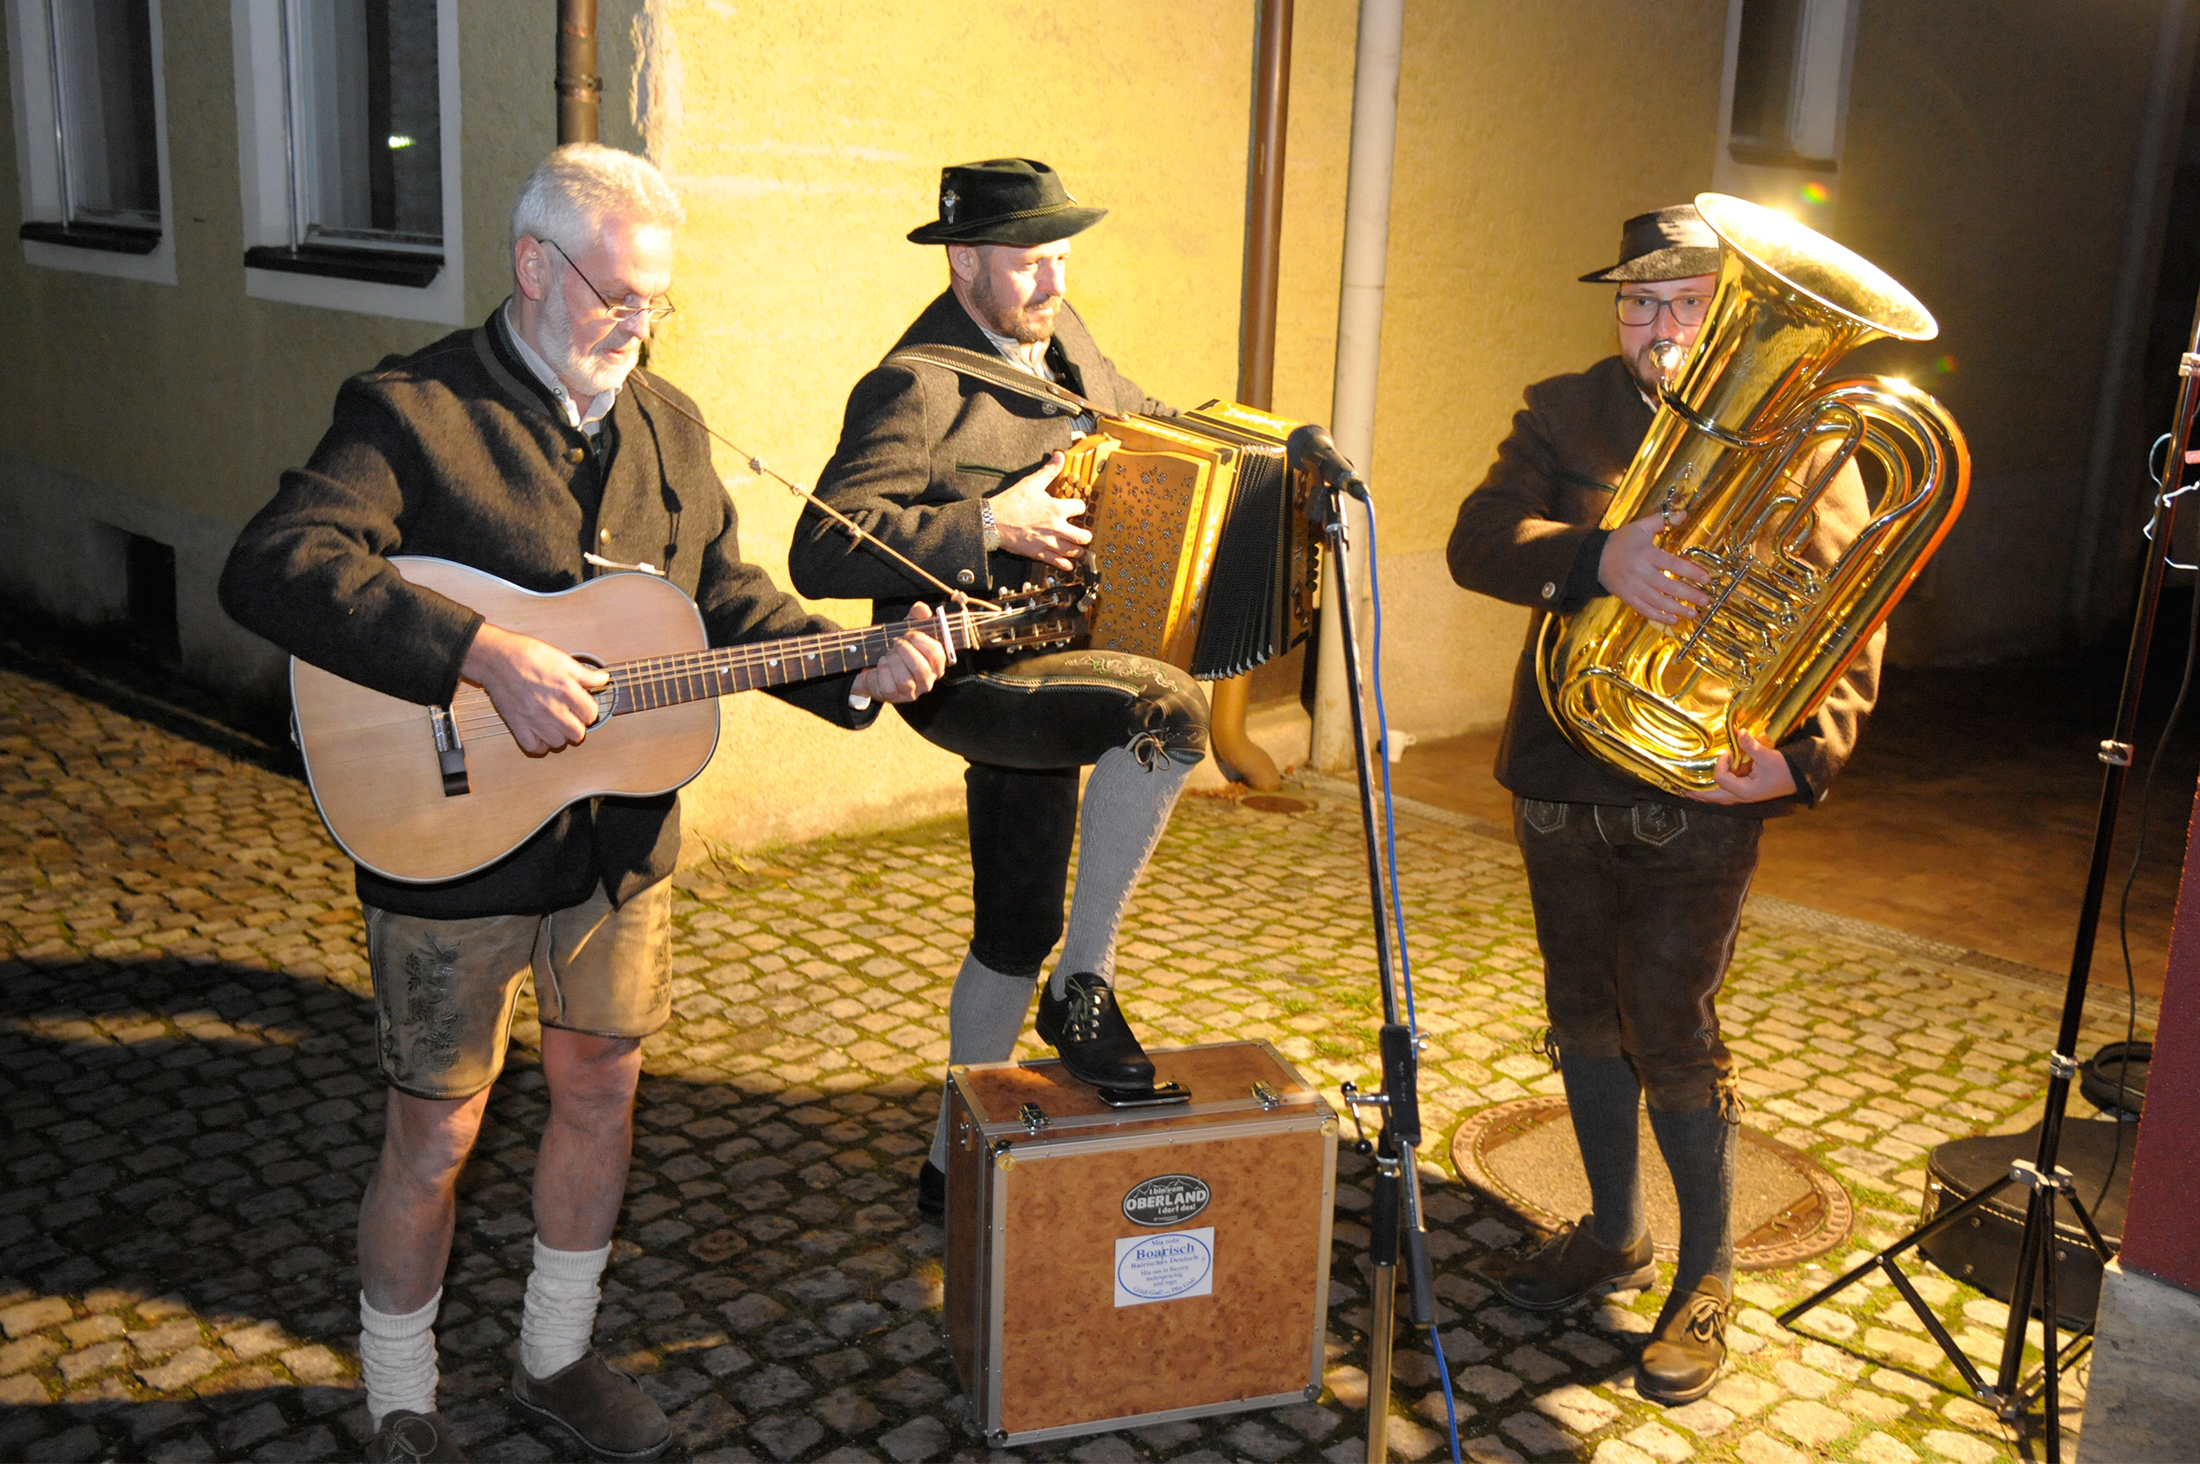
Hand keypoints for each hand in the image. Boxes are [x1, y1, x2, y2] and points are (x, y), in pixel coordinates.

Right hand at [462, 623, 608, 754]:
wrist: (497, 658)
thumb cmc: (527, 655)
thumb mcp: (563, 659)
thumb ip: (586, 674)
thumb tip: (603, 678)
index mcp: (566, 691)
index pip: (591, 714)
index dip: (589, 710)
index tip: (583, 706)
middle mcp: (552, 708)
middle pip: (578, 733)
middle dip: (577, 725)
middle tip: (571, 716)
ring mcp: (534, 719)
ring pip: (558, 743)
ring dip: (560, 735)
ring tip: (555, 724)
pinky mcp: (517, 725)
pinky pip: (534, 747)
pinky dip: (539, 744)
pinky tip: (541, 733)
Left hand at [851, 602, 949, 703]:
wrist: (874, 664)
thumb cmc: (897, 647)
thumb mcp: (907, 627)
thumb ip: (917, 615)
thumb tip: (922, 609)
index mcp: (936, 664)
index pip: (938, 655)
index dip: (923, 642)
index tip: (910, 633)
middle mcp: (927, 681)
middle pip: (921, 669)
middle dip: (906, 651)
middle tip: (896, 642)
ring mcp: (911, 692)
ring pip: (905, 680)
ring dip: (893, 661)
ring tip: (888, 653)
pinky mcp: (894, 697)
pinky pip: (890, 686)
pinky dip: (883, 671)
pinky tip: (881, 664)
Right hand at [989, 452, 1091, 569]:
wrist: (992, 522)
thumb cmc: (1010, 503)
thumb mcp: (1031, 482)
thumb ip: (1048, 471)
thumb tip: (1059, 456)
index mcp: (1056, 509)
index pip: (1080, 508)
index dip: (1080, 507)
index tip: (1077, 509)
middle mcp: (1056, 527)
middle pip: (1083, 536)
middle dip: (1086, 536)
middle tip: (1084, 535)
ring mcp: (1048, 542)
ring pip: (1073, 551)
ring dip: (1078, 551)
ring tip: (1078, 549)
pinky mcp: (1039, 554)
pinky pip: (1058, 563)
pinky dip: (1066, 565)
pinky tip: (1068, 564)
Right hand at [1598, 510, 1709, 624]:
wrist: (1595, 557)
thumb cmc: (1622, 541)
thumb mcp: (1641, 527)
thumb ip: (1662, 520)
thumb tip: (1684, 514)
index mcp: (1646, 554)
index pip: (1672, 564)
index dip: (1691, 572)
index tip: (1706, 579)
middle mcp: (1640, 572)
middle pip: (1668, 586)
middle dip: (1689, 594)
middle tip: (1705, 600)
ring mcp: (1633, 587)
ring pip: (1658, 601)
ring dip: (1677, 609)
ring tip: (1694, 613)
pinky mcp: (1627, 597)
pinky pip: (1644, 609)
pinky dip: (1659, 617)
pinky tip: (1673, 620)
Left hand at [1688, 729, 1798, 803]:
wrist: (1800, 777)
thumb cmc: (1785, 769)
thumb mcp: (1768, 756)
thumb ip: (1751, 745)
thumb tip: (1739, 731)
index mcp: (1746, 791)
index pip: (1722, 779)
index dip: (1721, 764)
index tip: (1728, 752)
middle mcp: (1742, 796)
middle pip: (1715, 797)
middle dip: (1698, 794)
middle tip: (1682, 790)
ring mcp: (1745, 795)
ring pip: (1720, 797)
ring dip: (1705, 794)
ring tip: (1689, 791)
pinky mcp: (1748, 790)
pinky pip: (1727, 792)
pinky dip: (1715, 790)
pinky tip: (1706, 787)